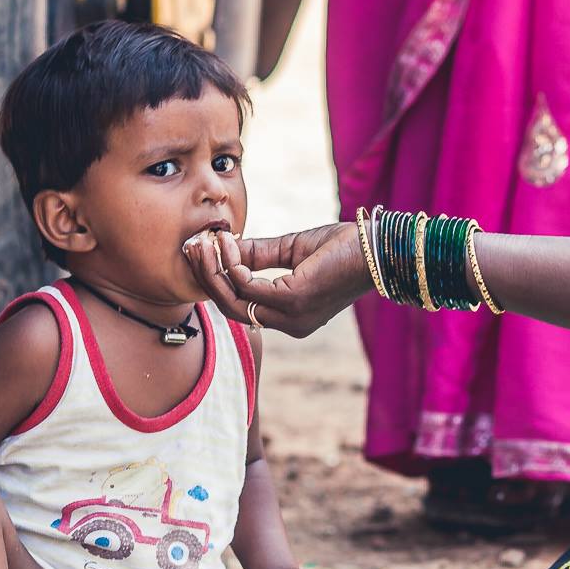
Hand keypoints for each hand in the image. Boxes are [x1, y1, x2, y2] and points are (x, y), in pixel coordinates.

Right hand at [186, 223, 372, 336]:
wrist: (378, 248)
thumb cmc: (343, 247)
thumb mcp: (291, 250)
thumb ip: (257, 255)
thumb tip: (224, 248)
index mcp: (291, 316)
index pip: (242, 307)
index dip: (216, 283)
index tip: (200, 253)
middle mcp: (290, 323)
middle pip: (231, 310)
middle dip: (207, 279)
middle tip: (191, 249)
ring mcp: (292, 315)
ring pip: (235, 301)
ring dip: (214, 272)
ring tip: (203, 245)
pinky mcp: (295, 300)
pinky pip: (249, 286)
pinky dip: (233, 265)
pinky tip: (228, 245)